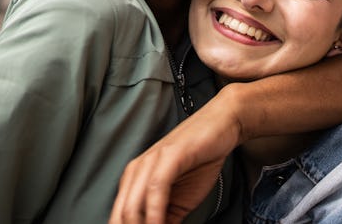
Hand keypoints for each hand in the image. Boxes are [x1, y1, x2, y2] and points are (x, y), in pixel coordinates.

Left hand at [109, 88, 242, 223]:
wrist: (221, 126)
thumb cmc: (201, 159)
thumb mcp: (180, 200)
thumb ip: (165, 219)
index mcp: (134, 180)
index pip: (120, 217)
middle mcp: (137, 170)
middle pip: (122, 215)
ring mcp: (151, 161)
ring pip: (132, 205)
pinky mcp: (168, 155)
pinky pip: (156, 189)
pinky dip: (155, 214)